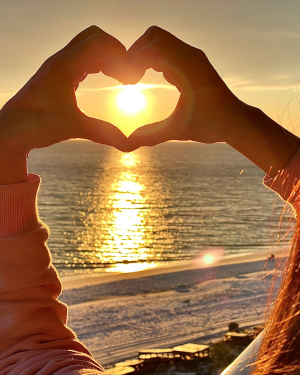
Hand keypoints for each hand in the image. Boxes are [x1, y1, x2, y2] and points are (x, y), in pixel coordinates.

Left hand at [0, 26, 127, 182]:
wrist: (11, 129)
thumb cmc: (36, 125)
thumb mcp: (72, 128)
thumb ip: (102, 133)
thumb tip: (128, 144)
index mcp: (64, 66)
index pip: (98, 43)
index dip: (120, 55)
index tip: (129, 78)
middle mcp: (61, 60)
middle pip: (94, 37)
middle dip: (115, 52)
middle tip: (126, 75)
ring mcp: (59, 66)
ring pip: (88, 46)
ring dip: (107, 57)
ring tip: (119, 78)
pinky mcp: (58, 74)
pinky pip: (82, 58)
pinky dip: (98, 64)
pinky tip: (105, 79)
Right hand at [126, 26, 251, 150]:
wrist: (235, 121)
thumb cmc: (211, 125)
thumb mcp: (178, 130)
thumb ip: (151, 135)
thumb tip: (128, 144)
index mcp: (188, 66)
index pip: (152, 47)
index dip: (134, 61)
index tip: (128, 83)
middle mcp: (190, 56)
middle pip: (153, 36)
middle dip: (136, 53)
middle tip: (130, 77)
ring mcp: (192, 57)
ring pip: (160, 41)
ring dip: (145, 55)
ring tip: (136, 79)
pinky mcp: (192, 63)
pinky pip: (168, 51)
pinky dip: (154, 59)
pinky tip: (150, 78)